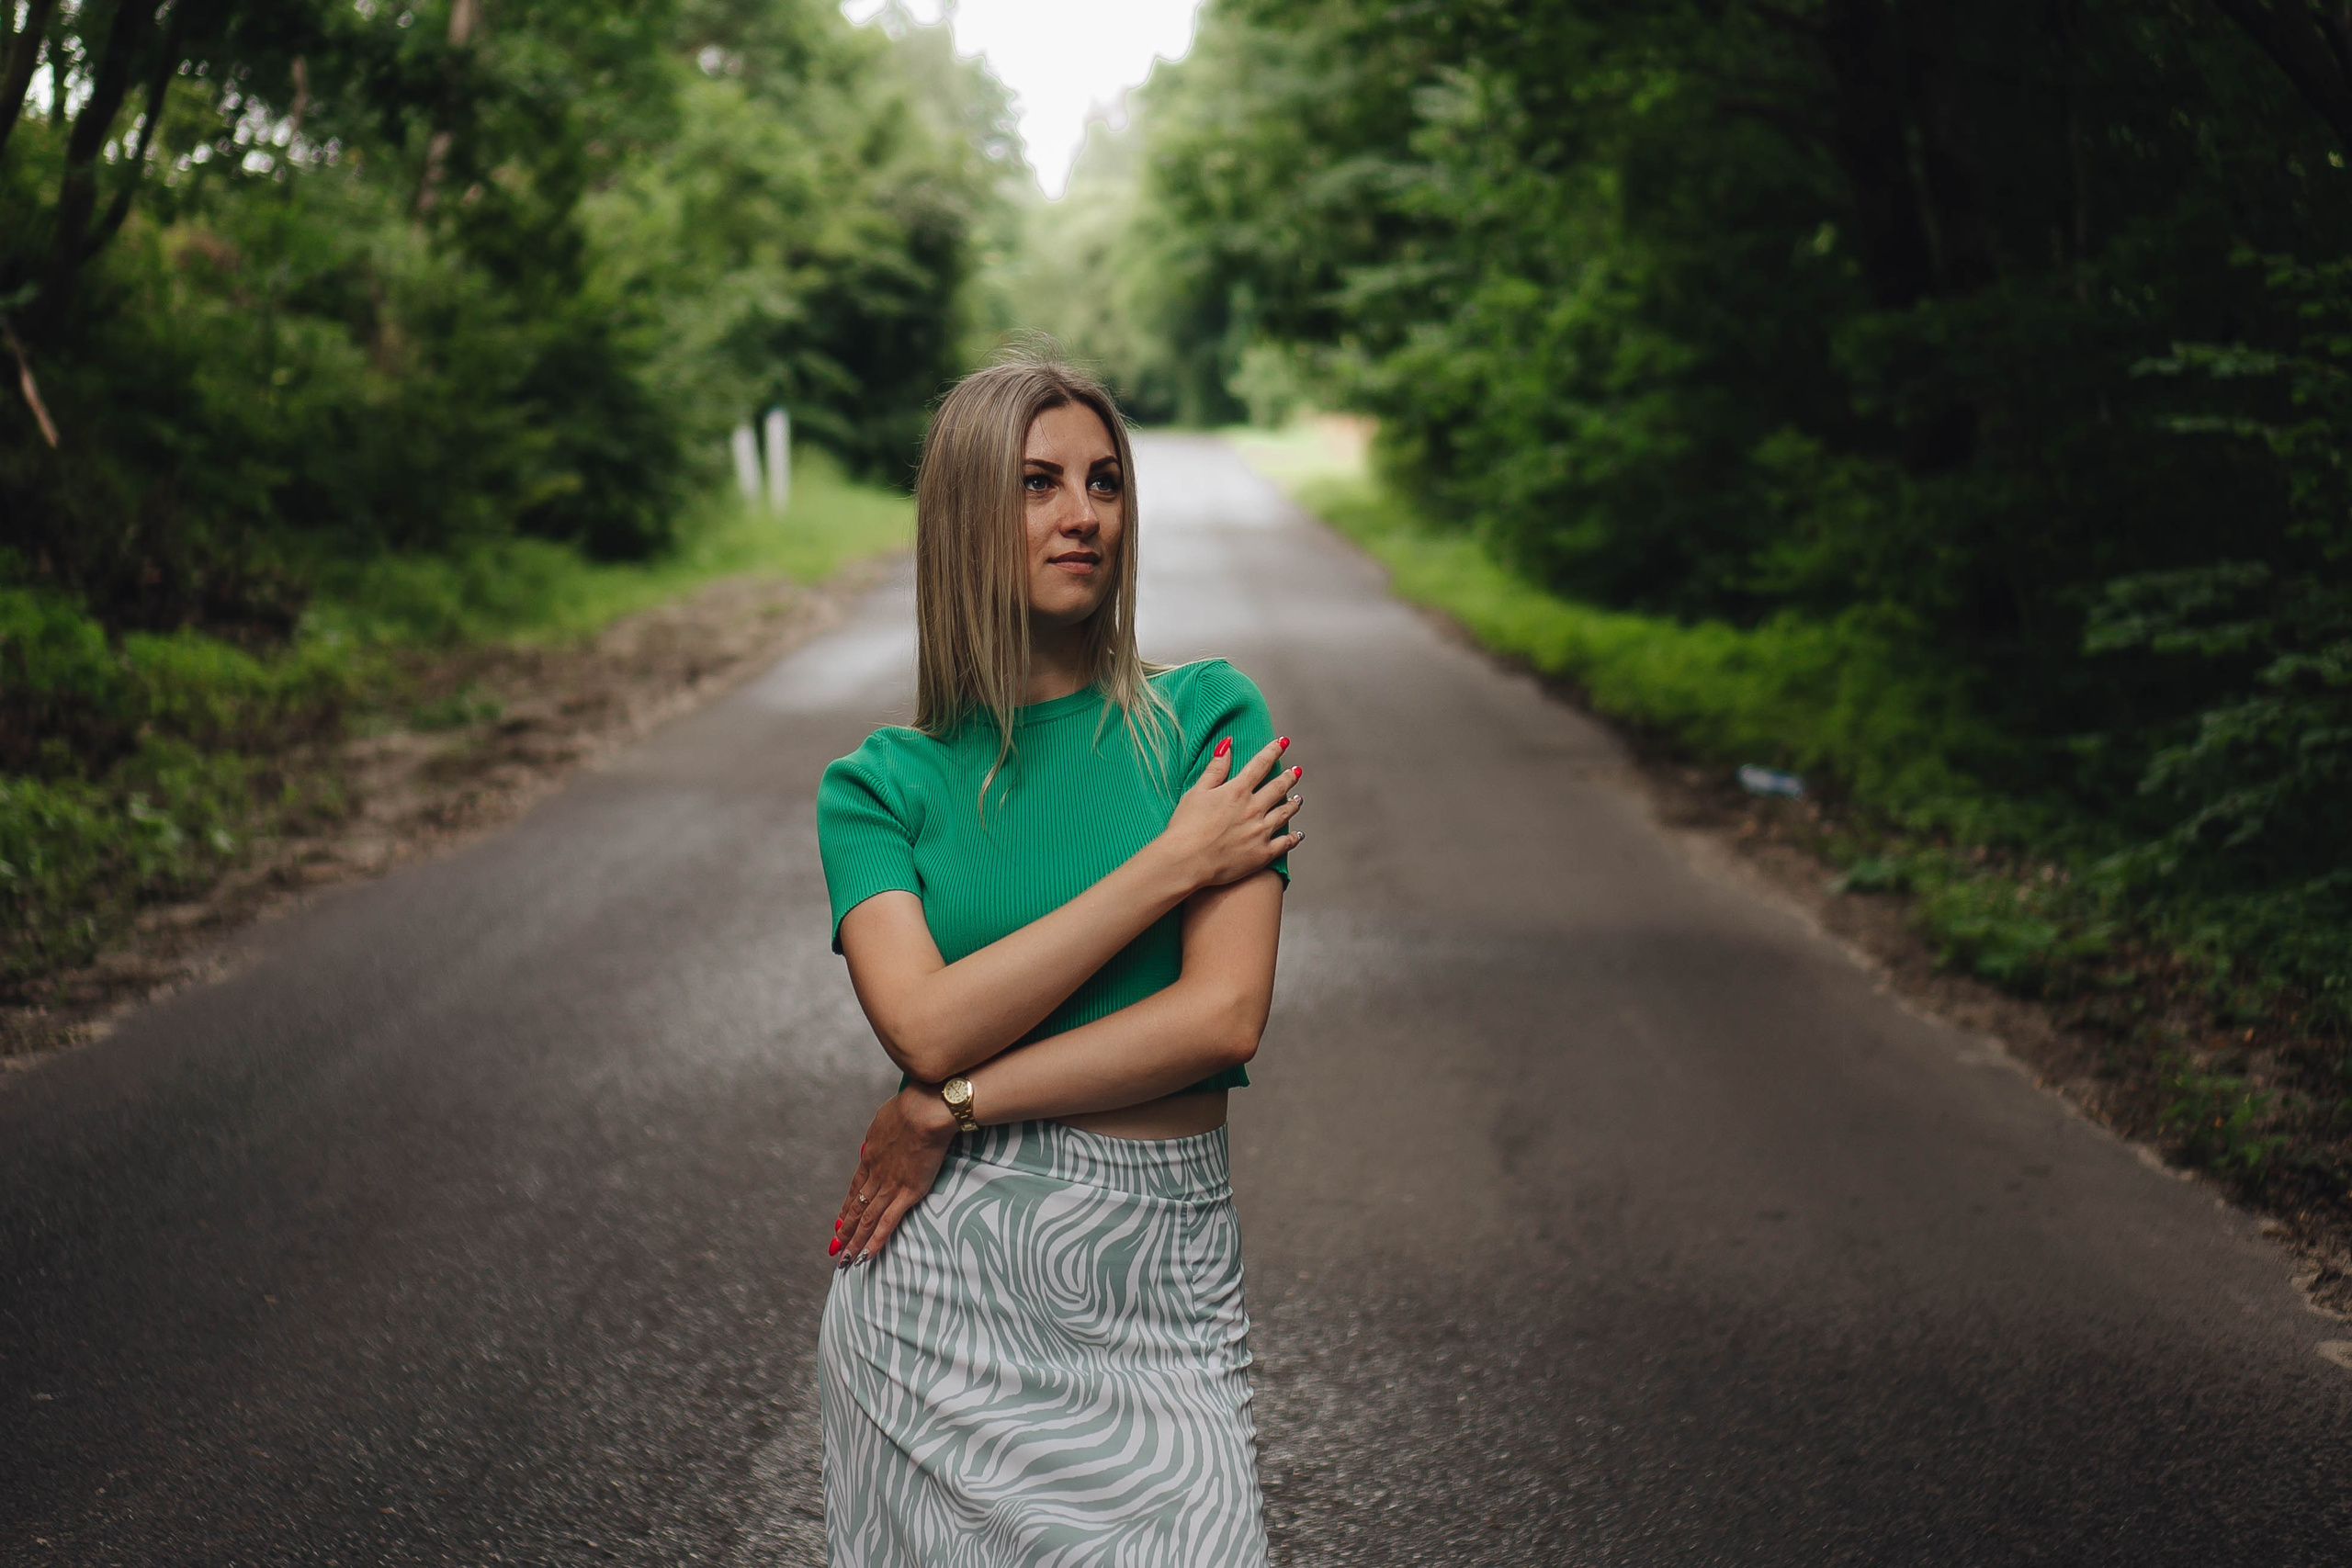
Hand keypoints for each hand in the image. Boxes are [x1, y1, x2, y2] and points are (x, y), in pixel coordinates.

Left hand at [831, 1087, 955, 1267]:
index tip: (839, 1222)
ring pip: (867, 1220)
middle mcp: (875, 1174)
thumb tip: (883, 1137)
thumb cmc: (911, 1106)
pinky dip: (875, 1240)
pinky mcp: (907, 1192)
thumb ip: (884, 1134)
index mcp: (870, 1155)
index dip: (846, 1207)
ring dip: (854, 1242)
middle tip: (835, 1249)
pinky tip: (866, 1256)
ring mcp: (889, 1185)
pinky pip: (887, 1222)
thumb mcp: (886, 1119)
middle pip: (856, 1208)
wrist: (925, 1110)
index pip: (855, 1188)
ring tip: (845, 1261)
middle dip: (845, 1230)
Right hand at [1157, 735, 1304, 891]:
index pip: (1260, 765)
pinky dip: (1294, 838)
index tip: (1283, 742)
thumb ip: (1215, 769)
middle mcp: (1253, 809)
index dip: (1273, 751)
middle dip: (1288, 777)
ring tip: (1298, 800)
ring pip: (1285, 813)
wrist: (1186, 861)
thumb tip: (1227, 744)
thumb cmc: (1185, 827)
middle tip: (1296, 771)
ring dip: (1293, 804)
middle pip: (1278, 788)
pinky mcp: (1262, 854)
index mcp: (1237, 791)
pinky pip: (1285, 843)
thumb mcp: (1197, 792)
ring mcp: (1260, 832)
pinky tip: (1298, 835)